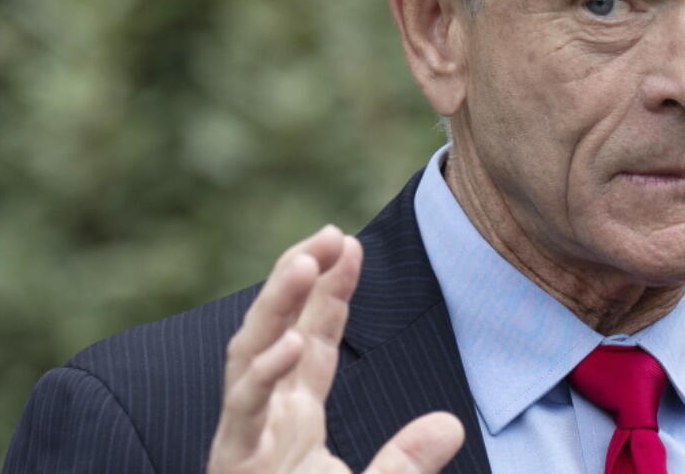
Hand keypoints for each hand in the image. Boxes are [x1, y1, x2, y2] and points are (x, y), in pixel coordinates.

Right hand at [207, 225, 464, 473]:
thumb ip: (403, 466)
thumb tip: (450, 425)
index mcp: (292, 422)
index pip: (313, 341)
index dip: (329, 291)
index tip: (349, 244)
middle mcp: (263, 422)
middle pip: (275, 333)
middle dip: (295, 281)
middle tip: (326, 233)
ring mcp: (243, 443)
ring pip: (247, 360)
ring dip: (274, 309)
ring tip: (303, 262)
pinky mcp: (234, 465)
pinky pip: (241, 417)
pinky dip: (261, 378)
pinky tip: (288, 344)